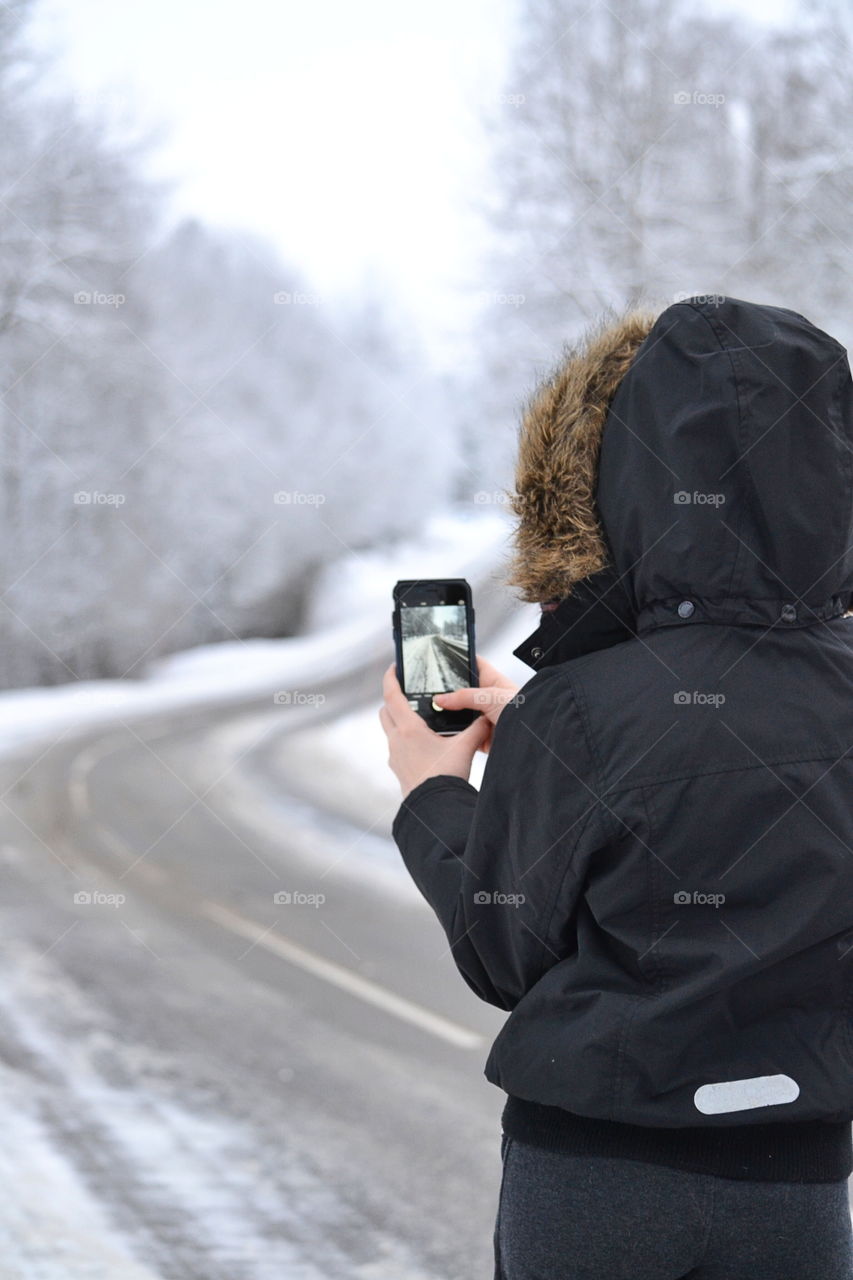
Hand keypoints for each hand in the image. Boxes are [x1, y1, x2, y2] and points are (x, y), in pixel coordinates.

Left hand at [379, 662, 490, 798]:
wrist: (434, 808)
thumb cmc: (446, 776)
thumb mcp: (466, 747)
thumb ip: (477, 728)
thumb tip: (488, 716)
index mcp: (409, 729)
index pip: (391, 695)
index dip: (391, 678)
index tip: (394, 667)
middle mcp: (396, 740)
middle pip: (386, 710)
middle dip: (394, 699)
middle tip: (409, 692)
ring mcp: (394, 755)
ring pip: (390, 729)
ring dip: (398, 720)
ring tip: (419, 717)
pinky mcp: (398, 768)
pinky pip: (396, 746)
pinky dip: (404, 738)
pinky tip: (423, 743)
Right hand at [432, 654, 520, 754]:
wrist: (533, 736)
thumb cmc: (524, 709)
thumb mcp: (489, 696)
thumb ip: (463, 696)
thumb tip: (441, 698)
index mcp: (493, 682)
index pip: (475, 665)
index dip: (462, 660)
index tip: (446, 657)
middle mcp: (489, 699)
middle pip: (463, 693)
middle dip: (450, 695)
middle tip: (434, 693)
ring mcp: (485, 718)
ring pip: (462, 715)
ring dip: (453, 716)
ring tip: (439, 713)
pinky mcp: (483, 737)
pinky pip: (465, 736)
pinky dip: (457, 736)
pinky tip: (448, 732)